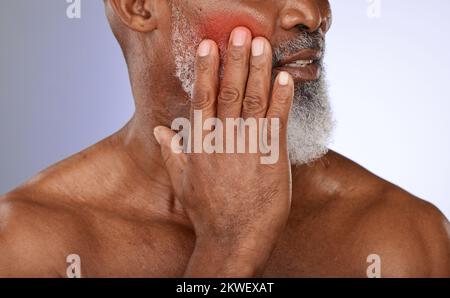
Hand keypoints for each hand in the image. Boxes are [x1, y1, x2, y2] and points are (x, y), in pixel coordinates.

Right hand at [153, 27, 293, 276]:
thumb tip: (158, 131)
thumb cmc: (208, 212)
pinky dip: (282, 99)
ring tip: (262, 44)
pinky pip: (278, 122)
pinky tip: (285, 78)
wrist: (234, 239)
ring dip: (259, 71)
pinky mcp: (272, 158)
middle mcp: (224, 141)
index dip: (207, 69)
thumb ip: (171, 153)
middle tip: (240, 32)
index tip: (209, 45)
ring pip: (253, 102)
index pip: (203, 98)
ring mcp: (249, 148)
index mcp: (201, 144)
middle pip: (230, 93)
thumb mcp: (183, 182)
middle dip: (235, 60)